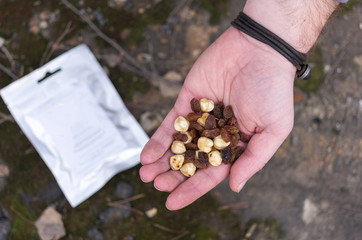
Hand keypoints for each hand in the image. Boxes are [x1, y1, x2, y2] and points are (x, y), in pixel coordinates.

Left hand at [139, 26, 295, 209]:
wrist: (258, 50)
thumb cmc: (273, 90)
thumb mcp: (273, 130)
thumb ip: (253, 159)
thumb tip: (234, 186)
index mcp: (236, 144)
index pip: (211, 172)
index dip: (192, 188)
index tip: (172, 202)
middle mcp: (216, 134)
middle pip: (190, 160)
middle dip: (172, 175)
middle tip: (156, 186)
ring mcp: (200, 117)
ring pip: (177, 144)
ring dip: (161, 160)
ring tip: (145, 175)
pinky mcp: (187, 101)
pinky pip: (170, 122)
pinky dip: (158, 139)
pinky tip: (146, 155)